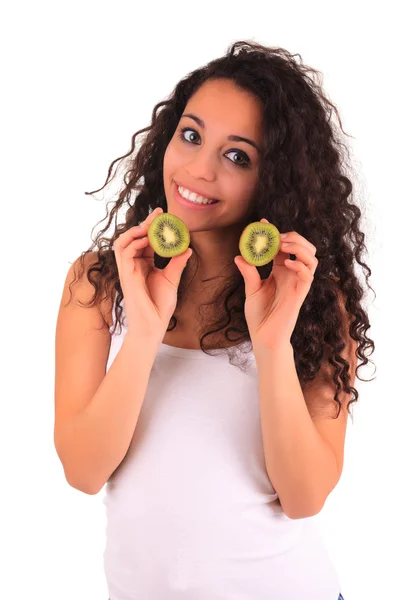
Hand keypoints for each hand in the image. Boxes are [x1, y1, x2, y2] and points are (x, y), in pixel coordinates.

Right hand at [113, 207, 191, 342]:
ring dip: (135, 231)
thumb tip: (187, 249)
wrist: (154, 325)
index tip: (164, 215)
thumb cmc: (160, 306)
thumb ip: (177, 263)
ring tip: (149, 224)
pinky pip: (124, 253)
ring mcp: (128, 270)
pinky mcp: (126, 276)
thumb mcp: (172, 280)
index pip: (145, 240)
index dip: (153, 227)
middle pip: (134, 238)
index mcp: (144, 265)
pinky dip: (133, 243)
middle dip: (145, 223)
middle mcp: (134, 265)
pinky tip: (145, 240)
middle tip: (159, 213)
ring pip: (123, 242)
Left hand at [234, 219, 317, 348]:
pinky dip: (300, 265)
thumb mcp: (251, 290)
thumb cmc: (259, 316)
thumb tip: (239, 256)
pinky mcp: (300, 294)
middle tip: (277, 236)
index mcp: (280, 271)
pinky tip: (286, 264)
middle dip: (293, 237)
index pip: (283, 246)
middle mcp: (292, 274)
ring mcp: (298, 283)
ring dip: (299, 247)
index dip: (275, 233)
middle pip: (303, 247)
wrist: (263, 336)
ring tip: (283, 245)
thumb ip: (249, 272)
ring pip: (311, 257)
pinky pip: (308, 275)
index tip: (262, 223)